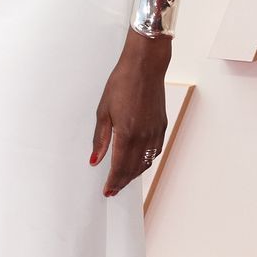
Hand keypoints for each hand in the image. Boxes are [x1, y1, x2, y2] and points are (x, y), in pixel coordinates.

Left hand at [89, 35, 168, 196]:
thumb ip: (100, 139)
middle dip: (122, 182)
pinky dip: (146, 162)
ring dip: (134, 174)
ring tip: (124, 180)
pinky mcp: (162, 126)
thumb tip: (94, 160)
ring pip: (146, 163)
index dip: (113, 181)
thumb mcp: (103, 111)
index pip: (119, 167)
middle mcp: (144, 136)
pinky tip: (140, 163)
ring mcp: (155, 132)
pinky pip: (155, 151)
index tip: (107, 190)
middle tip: (113, 190)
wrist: (145, 66)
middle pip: (133, 169)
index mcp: (127, 133)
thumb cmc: (122, 83)